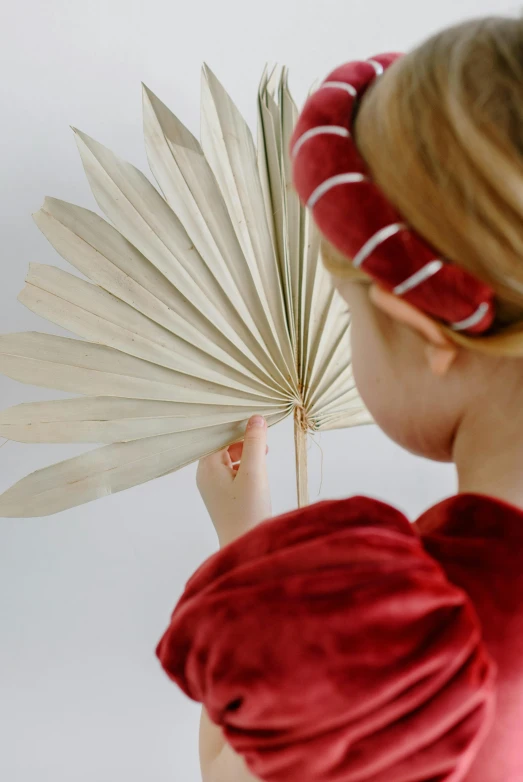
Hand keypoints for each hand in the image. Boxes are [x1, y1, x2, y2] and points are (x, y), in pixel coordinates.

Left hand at [196, 415, 270, 546]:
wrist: (245, 545)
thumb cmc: (248, 511)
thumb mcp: (254, 471)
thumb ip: (255, 442)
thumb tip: (256, 417)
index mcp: (207, 466)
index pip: (219, 435)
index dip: (237, 426)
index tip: (257, 423)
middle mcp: (205, 474)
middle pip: (223, 445)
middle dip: (244, 441)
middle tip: (264, 444)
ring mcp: (212, 486)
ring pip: (229, 459)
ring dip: (247, 454)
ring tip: (264, 459)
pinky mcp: (222, 496)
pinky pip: (232, 472)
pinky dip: (246, 468)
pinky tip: (259, 475)